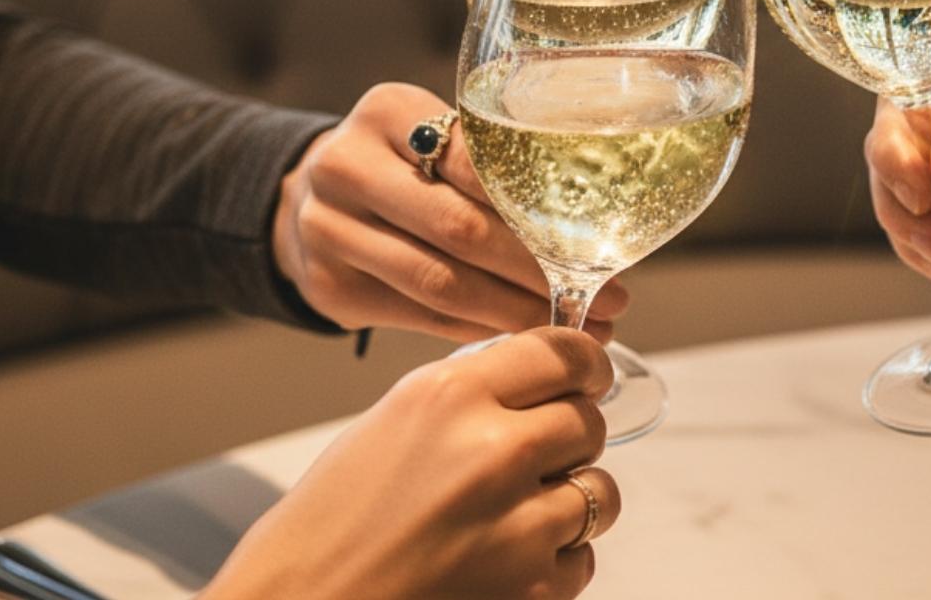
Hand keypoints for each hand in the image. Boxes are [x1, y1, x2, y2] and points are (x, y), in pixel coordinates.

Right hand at [204, 327, 618, 599]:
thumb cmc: (331, 521)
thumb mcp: (391, 422)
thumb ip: (469, 393)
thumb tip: (536, 374)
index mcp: (450, 395)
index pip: (566, 353)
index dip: (585, 365)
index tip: (588, 376)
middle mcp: (493, 450)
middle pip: (589, 420)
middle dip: (569, 437)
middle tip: (533, 458)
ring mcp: (519, 525)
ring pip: (599, 491)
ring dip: (568, 501)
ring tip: (511, 517)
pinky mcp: (533, 589)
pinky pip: (582, 559)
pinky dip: (554, 562)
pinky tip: (501, 563)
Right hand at [274, 83, 626, 341]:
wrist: (306, 202)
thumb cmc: (402, 166)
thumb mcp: (432, 134)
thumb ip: (492, 160)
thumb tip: (596, 224)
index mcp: (386, 111)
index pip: (473, 161)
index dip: (537, 206)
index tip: (597, 240)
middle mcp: (345, 166)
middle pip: (459, 228)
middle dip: (538, 270)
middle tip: (607, 299)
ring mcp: (328, 231)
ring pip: (441, 283)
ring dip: (517, 313)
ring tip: (576, 332)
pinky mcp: (329, 289)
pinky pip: (423, 317)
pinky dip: (481, 330)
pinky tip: (523, 338)